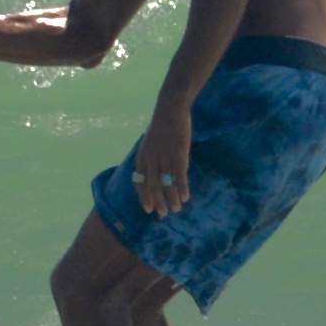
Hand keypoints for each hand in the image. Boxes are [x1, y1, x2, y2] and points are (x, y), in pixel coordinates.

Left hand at [130, 103, 196, 218]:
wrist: (170, 110)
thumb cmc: (160, 127)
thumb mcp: (148, 144)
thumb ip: (149, 159)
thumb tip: (152, 174)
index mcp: (141, 158)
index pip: (139, 183)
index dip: (144, 197)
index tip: (148, 209)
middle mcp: (150, 161)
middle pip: (153, 187)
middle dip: (158, 203)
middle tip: (163, 214)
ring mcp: (164, 158)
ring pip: (167, 184)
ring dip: (172, 199)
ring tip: (177, 209)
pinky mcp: (178, 155)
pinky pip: (179, 176)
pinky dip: (182, 188)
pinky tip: (186, 197)